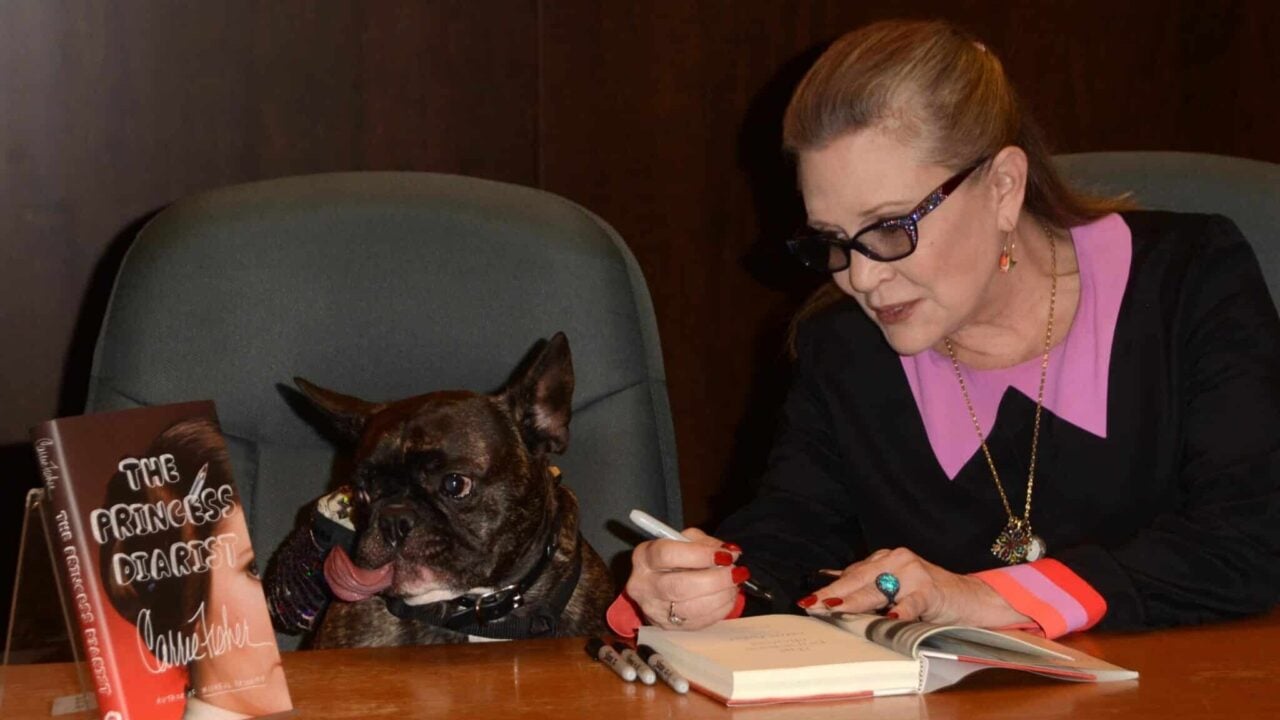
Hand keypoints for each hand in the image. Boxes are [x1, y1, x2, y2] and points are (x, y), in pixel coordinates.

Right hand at [625, 527, 748, 630]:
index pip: (668, 555)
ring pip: (692, 608)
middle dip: (716, 580)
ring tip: (734, 584)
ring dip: (721, 596)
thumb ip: (706, 543)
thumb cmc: (674, 558)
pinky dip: (720, 609)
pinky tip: (727, 596)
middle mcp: (644, 586)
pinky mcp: (668, 627)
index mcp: (644, 557)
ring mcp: (655, 610)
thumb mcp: (685, 540)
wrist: (659, 584)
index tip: (725, 555)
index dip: (700, 555)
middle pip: (680, 586)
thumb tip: (730, 553)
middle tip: (736, 572)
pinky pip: (700, 621)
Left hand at [801, 547, 1030, 627]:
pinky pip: (912, 602)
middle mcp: (896, 560)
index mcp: (884, 559)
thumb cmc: (927, 595)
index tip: (807, 601)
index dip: (829, 589)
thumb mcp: (894, 586)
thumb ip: (867, 586)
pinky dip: (901, 610)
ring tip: (835, 609)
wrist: (969, 598)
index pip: (851, 574)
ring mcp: (914, 573)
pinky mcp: (931, 590)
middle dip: (833, 595)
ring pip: (879, 590)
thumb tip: (829, 583)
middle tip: (812, 606)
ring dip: (856, 602)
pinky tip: (891, 617)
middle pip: (859, 580)